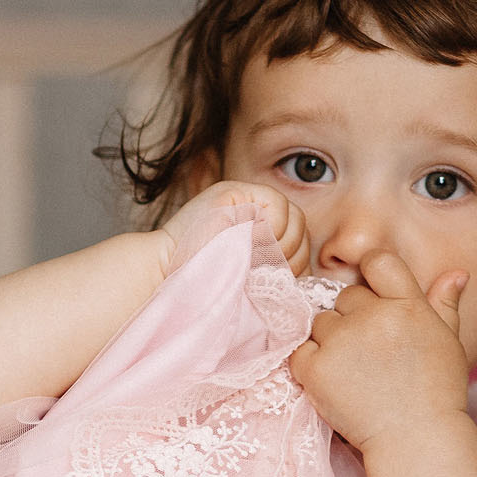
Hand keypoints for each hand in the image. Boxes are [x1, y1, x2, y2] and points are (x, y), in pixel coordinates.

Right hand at [158, 181, 308, 277]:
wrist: (166, 276)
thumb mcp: (248, 280)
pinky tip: (246, 241)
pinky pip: (278, 205)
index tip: (276, 281)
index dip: (296, 263)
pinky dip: (271, 227)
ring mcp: (246, 198)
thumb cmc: (202, 286)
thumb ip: (274, 272)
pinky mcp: (235, 190)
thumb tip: (310, 277)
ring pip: (296, 218)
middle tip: (264, 271)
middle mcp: (255, 212)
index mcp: (259, 232)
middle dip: (291, 256)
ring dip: (281, 245)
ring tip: (254, 258)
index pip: (301, 242)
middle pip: (302, 229)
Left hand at [288, 250, 472, 450]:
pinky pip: (299, 351)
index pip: (378, 262)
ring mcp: (342, 341)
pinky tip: (332, 381)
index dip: (370, 274)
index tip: (372, 298)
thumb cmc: (437, 394)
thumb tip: (456, 273)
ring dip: (330, 341)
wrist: (415, 440)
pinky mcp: (315, 368)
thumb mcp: (449, 344)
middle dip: (352, 318)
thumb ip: (444, 305)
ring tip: (352, 371)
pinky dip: (309, 364)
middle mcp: (373, 316)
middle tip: (368, 353)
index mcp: (408, 305)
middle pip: (345, 297)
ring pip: (321, 322)